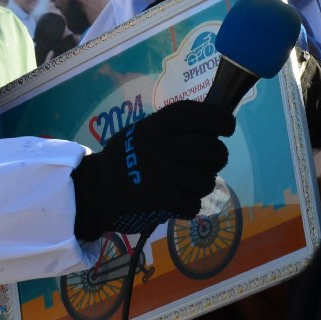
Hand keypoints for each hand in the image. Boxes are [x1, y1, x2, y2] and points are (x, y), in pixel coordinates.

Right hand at [71, 99, 233, 240]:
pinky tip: (179, 202)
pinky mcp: (159, 199)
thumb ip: (171, 128)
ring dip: (202, 185)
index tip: (227, 127)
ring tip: (191, 185)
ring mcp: (159, 173)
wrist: (93, 192)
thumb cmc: (124, 159)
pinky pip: (193, 203)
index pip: (194, 114)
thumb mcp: (142, 132)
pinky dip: (189, 206)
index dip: (218, 118)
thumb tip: (213, 120)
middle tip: (212, 161)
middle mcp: (158, 146)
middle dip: (218, 157)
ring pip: (205, 180)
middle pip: (209, 149)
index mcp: (154, 125)